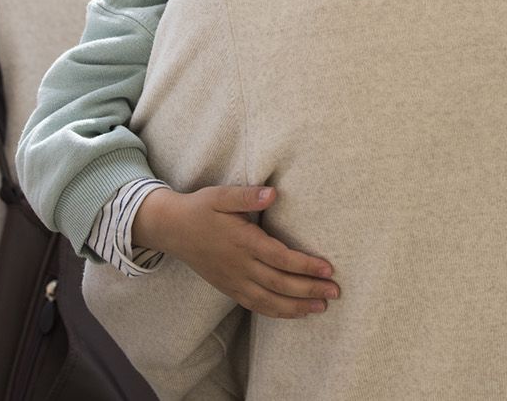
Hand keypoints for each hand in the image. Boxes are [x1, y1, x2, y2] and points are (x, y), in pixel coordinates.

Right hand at [131, 186, 337, 318]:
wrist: (171, 230)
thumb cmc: (200, 209)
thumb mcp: (219, 196)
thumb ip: (246, 196)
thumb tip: (272, 194)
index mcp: (242, 241)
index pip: (279, 258)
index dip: (305, 265)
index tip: (328, 269)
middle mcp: (239, 265)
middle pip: (280, 283)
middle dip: (309, 289)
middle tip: (335, 293)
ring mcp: (233, 280)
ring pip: (269, 300)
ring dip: (297, 306)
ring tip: (321, 307)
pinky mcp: (229, 288)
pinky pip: (255, 305)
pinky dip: (276, 312)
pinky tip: (294, 312)